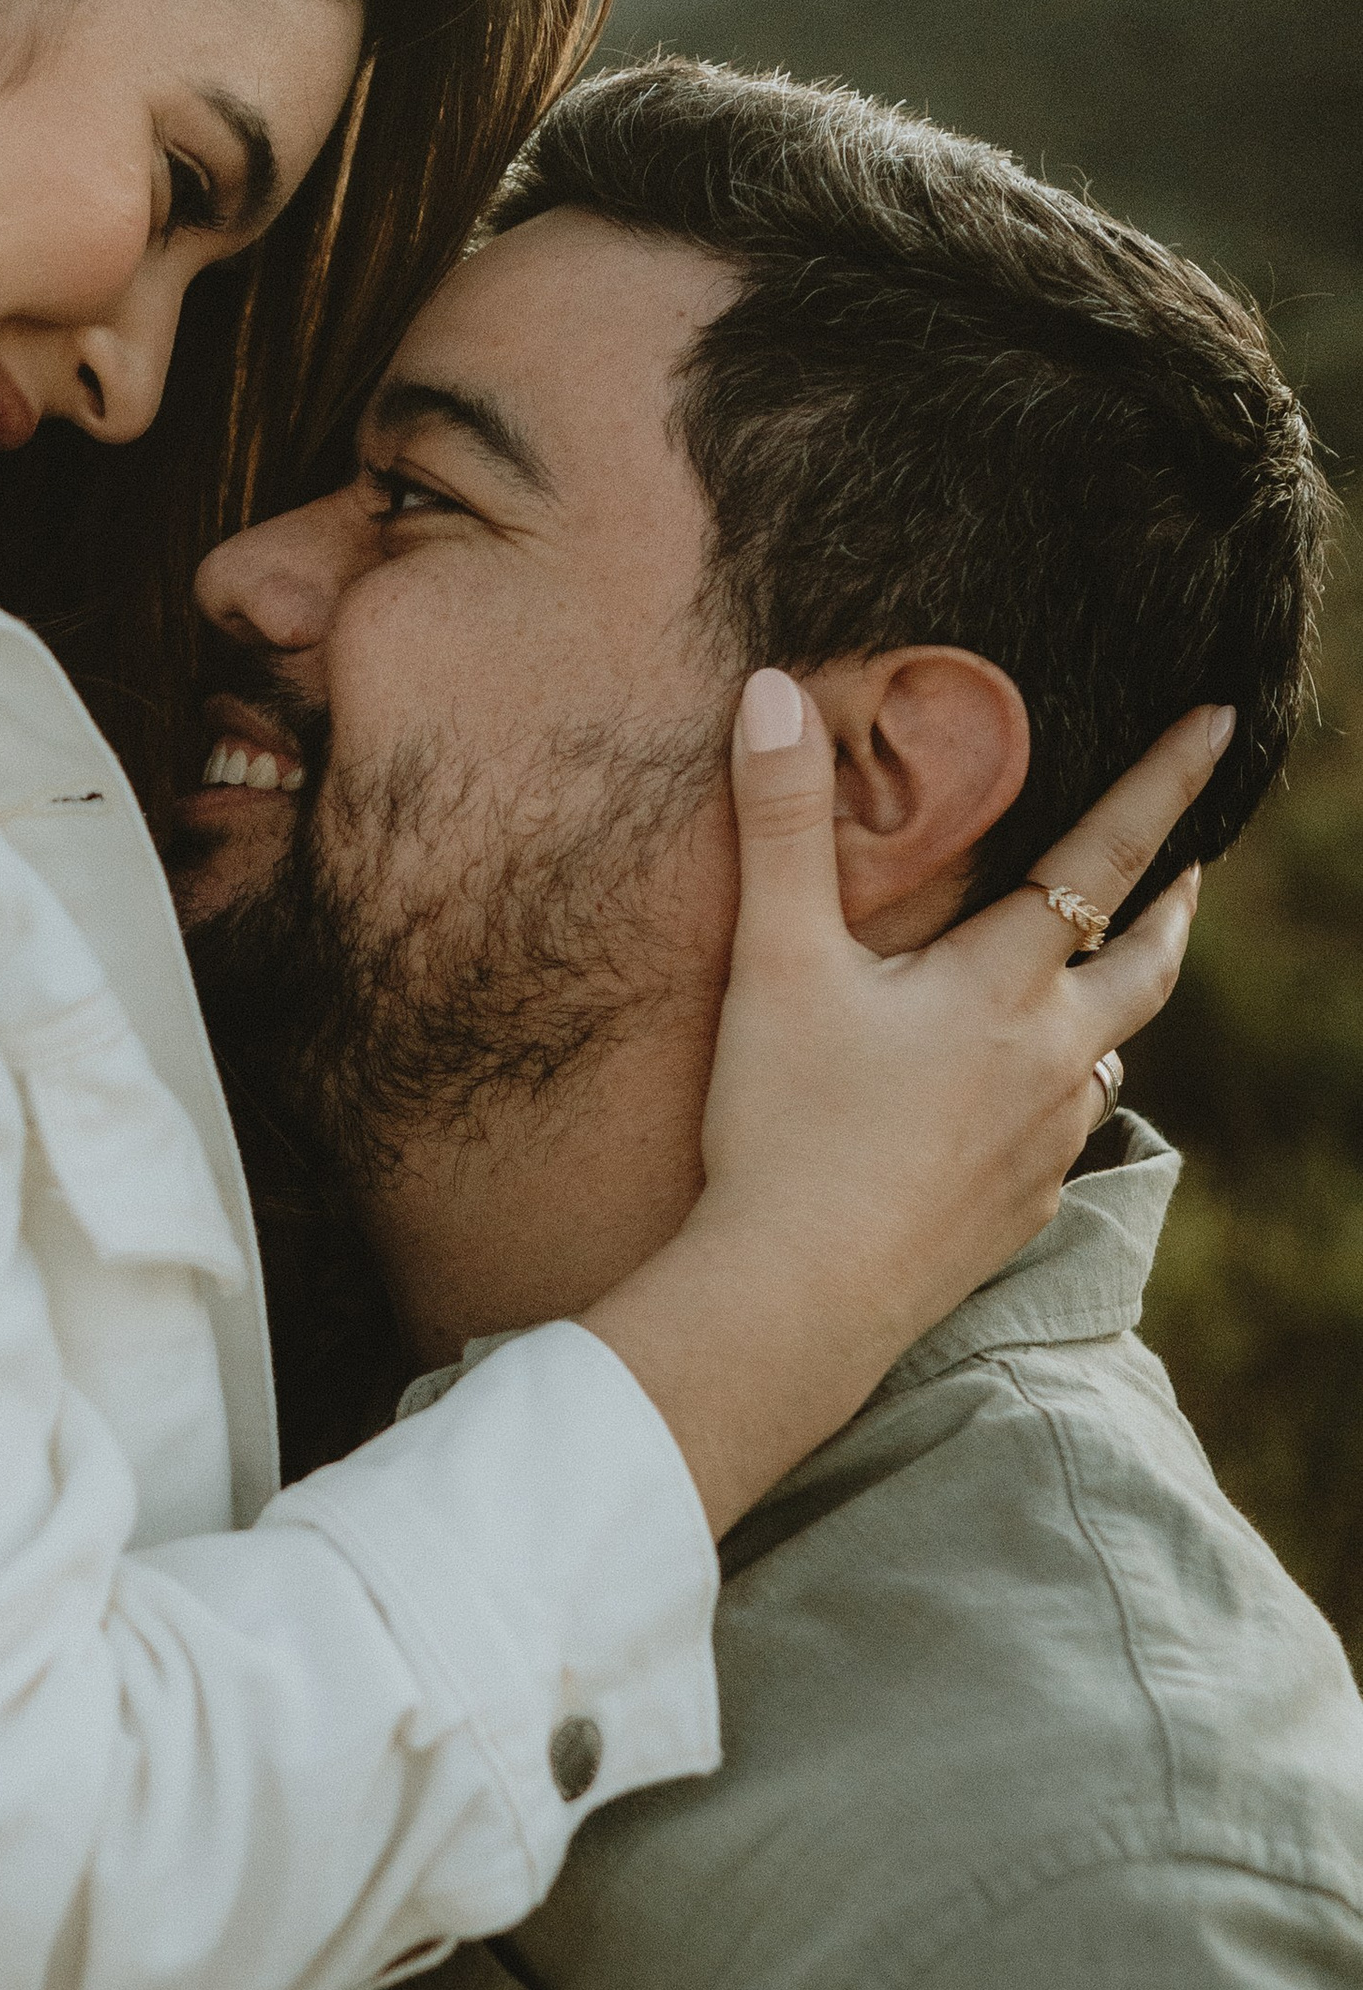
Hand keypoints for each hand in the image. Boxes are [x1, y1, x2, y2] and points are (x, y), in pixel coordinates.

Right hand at [588, 674, 1216, 1533]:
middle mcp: (1051, 1058)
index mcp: (1003, 985)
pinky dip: (1061, 1096)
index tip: (1217, 722)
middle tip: (1194, 868)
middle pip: (1145, 966)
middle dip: (1174, 905)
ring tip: (1104, 981)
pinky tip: (1025, 1106)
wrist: (800, 1299)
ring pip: (1109, 1054)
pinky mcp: (1018, 1209)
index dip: (1162, 782)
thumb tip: (772, 690)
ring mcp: (1044, 1142)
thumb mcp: (772, 963)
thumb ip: (778, 824)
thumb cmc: (785, 1125)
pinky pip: (1064, 1135)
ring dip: (1117, 1004)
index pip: (1105, 856)